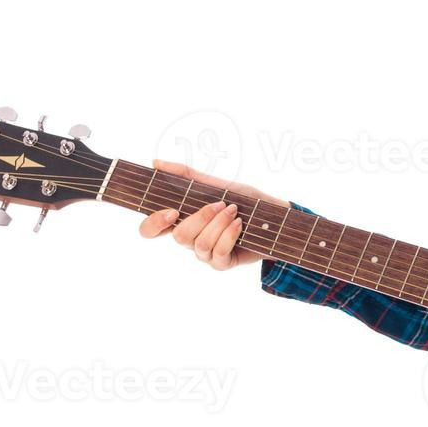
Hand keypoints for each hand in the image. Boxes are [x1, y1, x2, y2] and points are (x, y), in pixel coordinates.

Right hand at [136, 159, 284, 270]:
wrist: (276, 218)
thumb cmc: (245, 201)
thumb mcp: (217, 184)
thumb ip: (187, 175)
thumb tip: (155, 163)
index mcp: (182, 220)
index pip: (151, 229)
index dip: (153, 224)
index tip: (171, 211)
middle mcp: (190, 239)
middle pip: (179, 236)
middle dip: (201, 218)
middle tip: (220, 204)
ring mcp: (205, 254)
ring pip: (200, 244)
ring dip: (219, 224)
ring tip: (234, 211)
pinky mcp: (222, 263)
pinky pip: (218, 253)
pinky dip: (230, 235)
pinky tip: (239, 224)